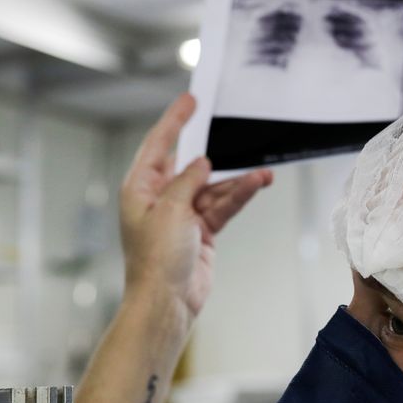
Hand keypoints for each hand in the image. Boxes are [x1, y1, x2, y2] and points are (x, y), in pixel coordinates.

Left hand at [119, 94, 272, 320]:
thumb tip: (202, 163)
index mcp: (140, 189)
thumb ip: (187, 181)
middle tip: (231, 129)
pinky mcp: (201, 231)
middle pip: (190, 166)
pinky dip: (239, 197)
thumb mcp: (171, 211)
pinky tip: (257, 185)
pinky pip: (223, 206)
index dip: (174, 121)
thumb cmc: (157, 259)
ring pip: (213, 188)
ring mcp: (182, 216)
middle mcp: (160, 199)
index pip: (157, 146)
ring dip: (237, 182)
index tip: (190, 101)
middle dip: (215, 155)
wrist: (167, 301)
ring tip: (263, 175)